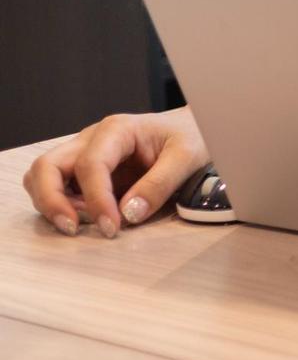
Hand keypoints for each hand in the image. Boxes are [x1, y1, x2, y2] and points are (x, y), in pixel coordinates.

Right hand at [21, 107, 208, 238]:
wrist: (192, 130)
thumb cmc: (190, 136)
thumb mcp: (187, 156)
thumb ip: (160, 184)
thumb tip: (128, 213)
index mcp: (116, 129)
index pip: (90, 165)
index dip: (97, 200)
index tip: (112, 227)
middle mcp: (91, 139)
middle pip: (46, 167)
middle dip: (51, 201)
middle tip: (73, 229)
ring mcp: (84, 154)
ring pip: (42, 178)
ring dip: (53, 205)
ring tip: (85, 225)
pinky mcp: (84, 172)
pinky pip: (58, 189)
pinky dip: (63, 207)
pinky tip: (90, 219)